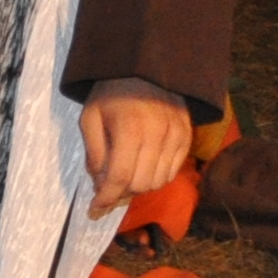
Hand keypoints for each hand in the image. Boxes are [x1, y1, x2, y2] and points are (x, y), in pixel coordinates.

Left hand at [81, 78, 194, 218]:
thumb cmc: (111, 94)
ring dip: (138, 186)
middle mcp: (158, 135)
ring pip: (158, 182)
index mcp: (129, 129)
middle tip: (107, 187)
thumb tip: (100, 184)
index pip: (119, 177)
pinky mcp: (187, 137)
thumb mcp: (90, 118)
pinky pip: (172, 172)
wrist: (148, 69)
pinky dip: (155, 177)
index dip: (106, 197)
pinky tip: (142, 167)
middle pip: (141, 184)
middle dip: (120, 192)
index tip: (94, 208)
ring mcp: (176, 137)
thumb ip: (95, 153)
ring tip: (124, 175)